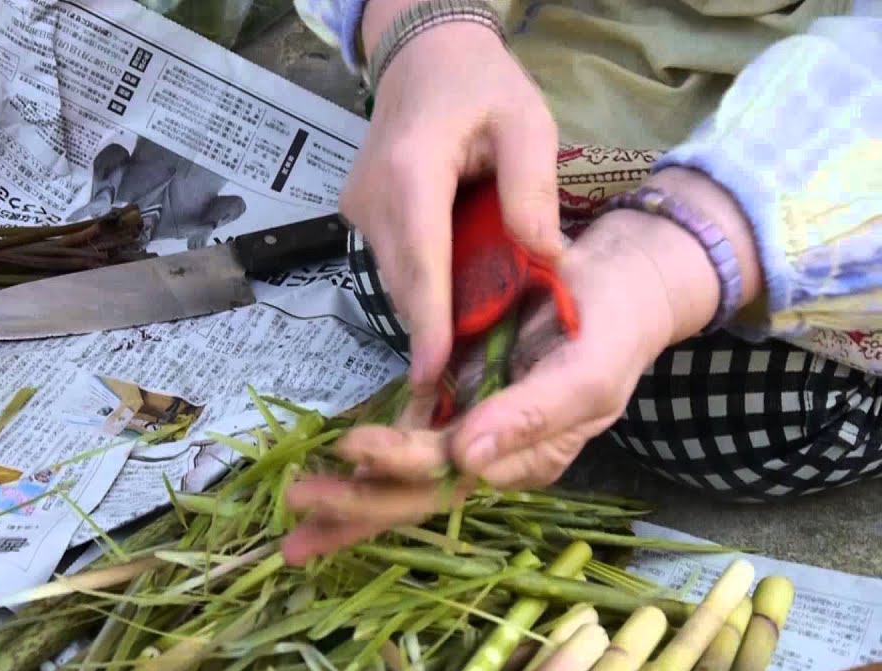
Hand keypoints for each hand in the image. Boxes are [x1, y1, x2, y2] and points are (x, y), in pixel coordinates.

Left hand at [282, 168, 763, 564]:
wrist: (618, 284)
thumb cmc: (611, 326)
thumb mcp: (587, 371)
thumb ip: (533, 416)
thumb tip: (469, 458)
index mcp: (527, 458)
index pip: (449, 473)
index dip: (399, 466)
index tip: (352, 448)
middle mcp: (494, 456)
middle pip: (417, 490)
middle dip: (357, 504)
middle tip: (295, 507)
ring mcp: (474, 433)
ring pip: (405, 477)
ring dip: (352, 498)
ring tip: (295, 518)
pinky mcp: (459, 404)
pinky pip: (407, 441)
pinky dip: (368, 462)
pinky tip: (327, 477)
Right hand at [341, 0, 565, 418]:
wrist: (424, 55)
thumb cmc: (481, 85)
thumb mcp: (526, 123)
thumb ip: (532, 189)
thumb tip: (545, 258)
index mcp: (413, 172)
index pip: (421, 260)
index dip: (428, 322)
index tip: (432, 375)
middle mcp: (372, 196)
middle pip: (403, 278)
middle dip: (432, 330)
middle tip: (461, 383)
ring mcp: (357, 206)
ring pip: (394, 276)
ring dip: (426, 310)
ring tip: (461, 350)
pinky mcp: (358, 212)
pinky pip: (391, 262)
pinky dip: (420, 285)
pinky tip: (448, 302)